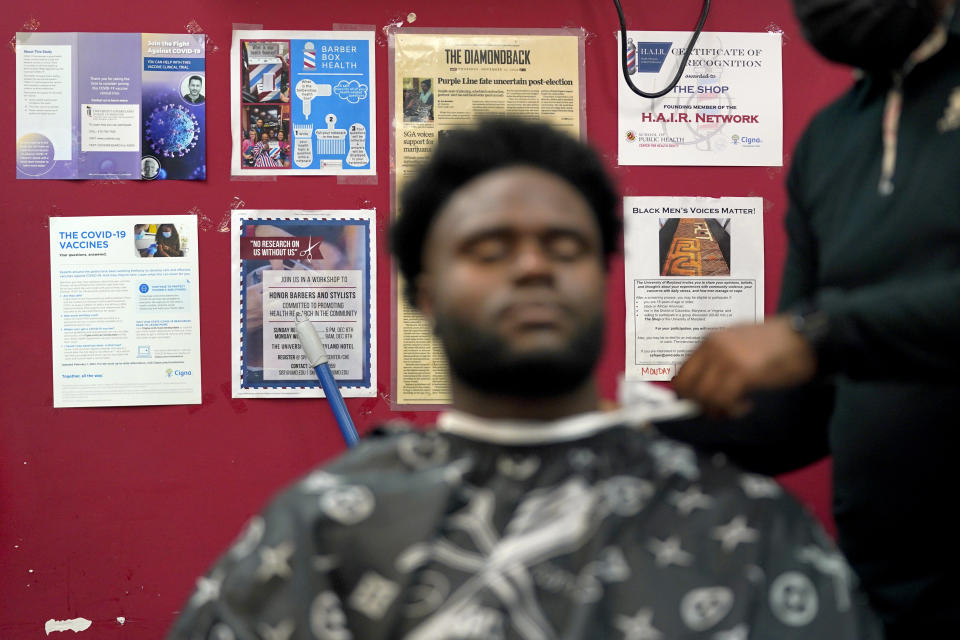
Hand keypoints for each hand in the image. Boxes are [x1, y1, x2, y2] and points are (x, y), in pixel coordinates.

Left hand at [673, 316, 816, 417]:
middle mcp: (712, 347)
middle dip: (699, 403)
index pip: (681, 372)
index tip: (701, 402)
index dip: (688, 393)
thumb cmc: (774, 342)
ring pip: (704, 396)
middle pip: (686, 387)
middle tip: (718, 408)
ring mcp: (726, 358)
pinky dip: (733, 409)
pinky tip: (746, 404)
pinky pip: (724, 400)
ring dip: (718, 409)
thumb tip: (700, 386)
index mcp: (709, 339)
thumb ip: (716, 358)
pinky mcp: (742, 371)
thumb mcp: (737, 342)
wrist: (803, 336)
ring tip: (736, 407)